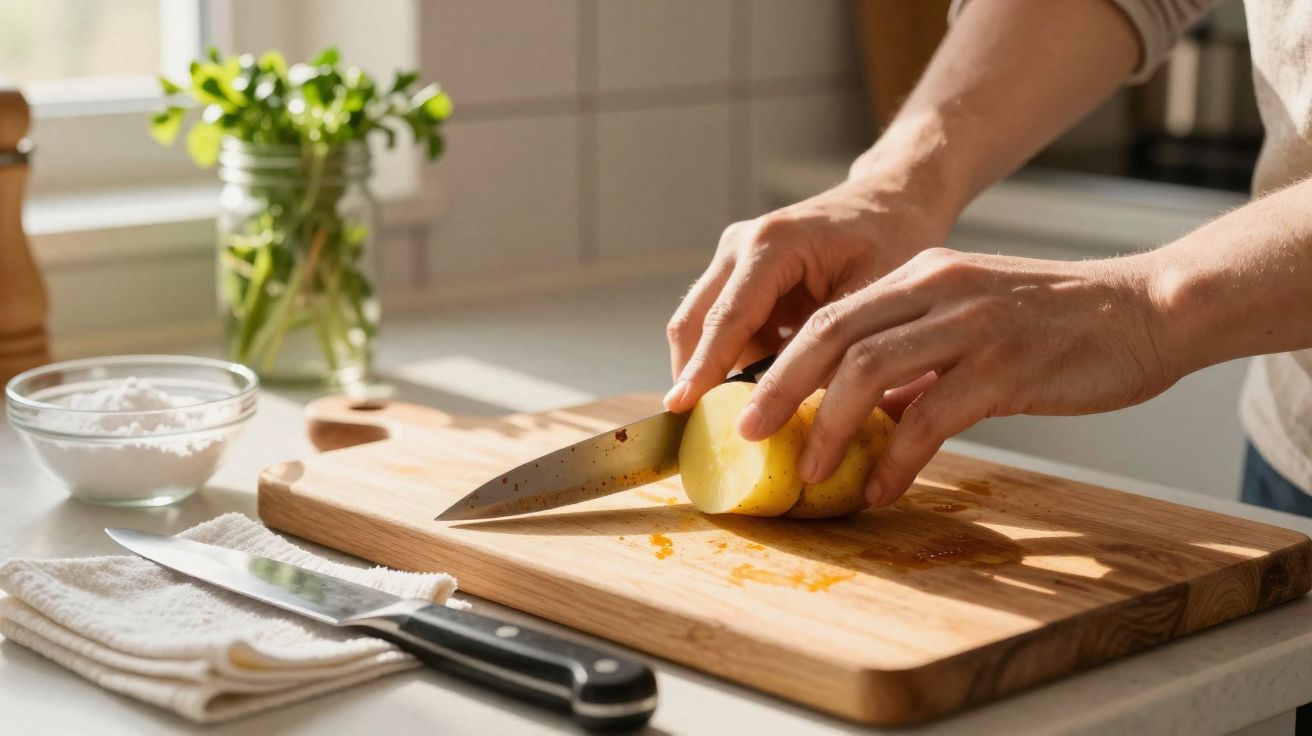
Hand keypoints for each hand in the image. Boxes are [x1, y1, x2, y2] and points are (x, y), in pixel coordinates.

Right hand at [664, 178, 951, 411]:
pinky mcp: (741, 276)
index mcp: (773, 244)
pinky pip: (725, 327)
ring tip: (730, 419)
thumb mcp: (876, 296)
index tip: (679, 407)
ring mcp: (735, 258)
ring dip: (712, 371)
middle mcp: (741, 245)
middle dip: (691, 374)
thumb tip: (801, 408)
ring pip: (701, 326)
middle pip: (694, 321)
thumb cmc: (892, 239)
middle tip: (693, 428)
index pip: (727, 317)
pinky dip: (734, 360)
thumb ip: (835, 347)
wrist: (892, 203)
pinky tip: (758, 392)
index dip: (703, 367)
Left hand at [736, 248, 1176, 505]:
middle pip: (831, 336)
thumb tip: (867, 410)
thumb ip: (918, 358)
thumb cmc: (1059, 326)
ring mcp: (971, 326)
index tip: (747, 403)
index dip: (780, 361)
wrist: (1148, 310)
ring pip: (869, 371)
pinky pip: (931, 417)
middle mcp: (938, 290)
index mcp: (922, 275)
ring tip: (810, 473)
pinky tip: (883, 490)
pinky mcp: (1007, 368)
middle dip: (779, 389)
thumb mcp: (973, 322)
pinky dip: (897, 459)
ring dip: (829, 428)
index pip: (830, 317)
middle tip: (748, 436)